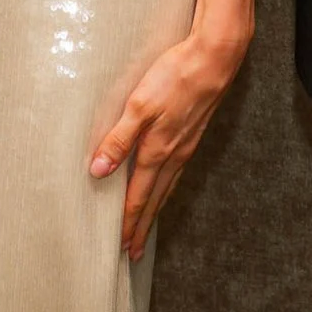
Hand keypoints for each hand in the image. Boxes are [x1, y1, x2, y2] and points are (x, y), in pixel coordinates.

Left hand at [88, 25, 247, 259]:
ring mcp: (186, 146)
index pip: (138, 197)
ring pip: (167, 188)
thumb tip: (98, 172)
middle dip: (142, 227)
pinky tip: (164, 186)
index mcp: (157, 152)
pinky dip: (166, 189)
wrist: (214, 59)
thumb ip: (118, 139)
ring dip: (154, 210)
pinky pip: (176, 173)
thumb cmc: (174, 77)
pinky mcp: (193, 134)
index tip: (121, 247)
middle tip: (133, 252)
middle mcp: (174, 155)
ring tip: (146, 228)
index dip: (128, 223)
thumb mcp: (138, 106)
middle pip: (154, 200)